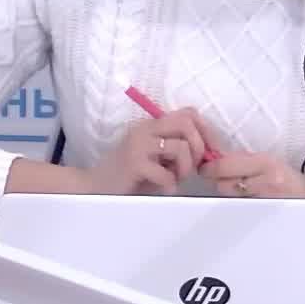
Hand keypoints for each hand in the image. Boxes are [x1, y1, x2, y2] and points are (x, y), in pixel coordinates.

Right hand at [81, 107, 221, 195]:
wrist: (94, 187)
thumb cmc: (130, 176)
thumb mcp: (155, 157)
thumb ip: (176, 148)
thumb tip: (210, 151)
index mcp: (152, 125)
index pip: (188, 113)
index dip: (206, 131)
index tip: (209, 153)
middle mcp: (145, 129)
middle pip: (187, 123)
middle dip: (199, 147)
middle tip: (194, 167)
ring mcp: (138, 145)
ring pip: (181, 147)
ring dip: (186, 168)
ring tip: (176, 179)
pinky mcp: (134, 164)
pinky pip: (166, 174)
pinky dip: (170, 185)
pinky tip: (163, 189)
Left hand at [201, 151, 304, 199]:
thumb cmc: (284, 177)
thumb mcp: (265, 160)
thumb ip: (239, 159)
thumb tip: (213, 157)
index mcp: (265, 164)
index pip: (225, 166)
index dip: (210, 167)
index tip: (204, 167)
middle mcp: (265, 183)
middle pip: (223, 185)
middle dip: (218, 180)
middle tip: (221, 177)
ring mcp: (264, 201)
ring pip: (229, 197)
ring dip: (227, 191)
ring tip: (236, 187)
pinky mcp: (262, 213)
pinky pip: (238, 207)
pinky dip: (235, 202)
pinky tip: (243, 198)